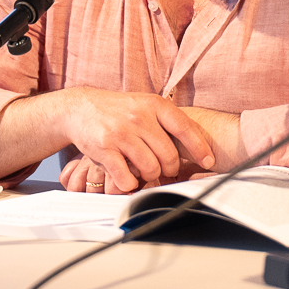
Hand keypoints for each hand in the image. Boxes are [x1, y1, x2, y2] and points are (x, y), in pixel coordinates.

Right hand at [54, 88, 213, 192]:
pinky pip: (126, 178)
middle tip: (164, 170)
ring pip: (150, 168)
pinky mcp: (105, 149)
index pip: (184, 128)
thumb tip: (196, 146)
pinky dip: (130, 184)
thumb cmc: (118, 111)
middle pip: (169, 155)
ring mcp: (121, 133)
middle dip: (170, 168)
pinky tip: (128, 178)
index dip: (199, 148)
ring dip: (150, 176)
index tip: (208, 161)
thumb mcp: (145, 105)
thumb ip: (167, 121)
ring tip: (144, 171)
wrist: (80, 108)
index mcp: (153, 104)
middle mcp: (139, 117)